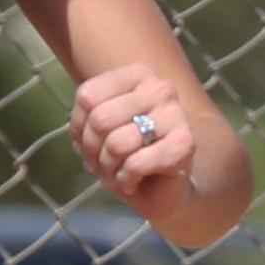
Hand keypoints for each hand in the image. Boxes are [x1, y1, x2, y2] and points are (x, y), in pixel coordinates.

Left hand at [72, 63, 200, 204]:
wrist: (163, 190)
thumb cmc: (129, 154)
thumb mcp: (99, 130)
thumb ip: (86, 121)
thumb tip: (81, 137)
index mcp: (137, 75)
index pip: (88, 96)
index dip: (79, 128)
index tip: (91, 143)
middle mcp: (160, 88)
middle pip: (100, 119)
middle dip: (93, 151)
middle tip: (103, 163)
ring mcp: (175, 114)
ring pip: (116, 144)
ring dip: (108, 169)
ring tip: (117, 173)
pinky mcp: (184, 144)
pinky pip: (135, 164)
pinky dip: (125, 180)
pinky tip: (133, 181)